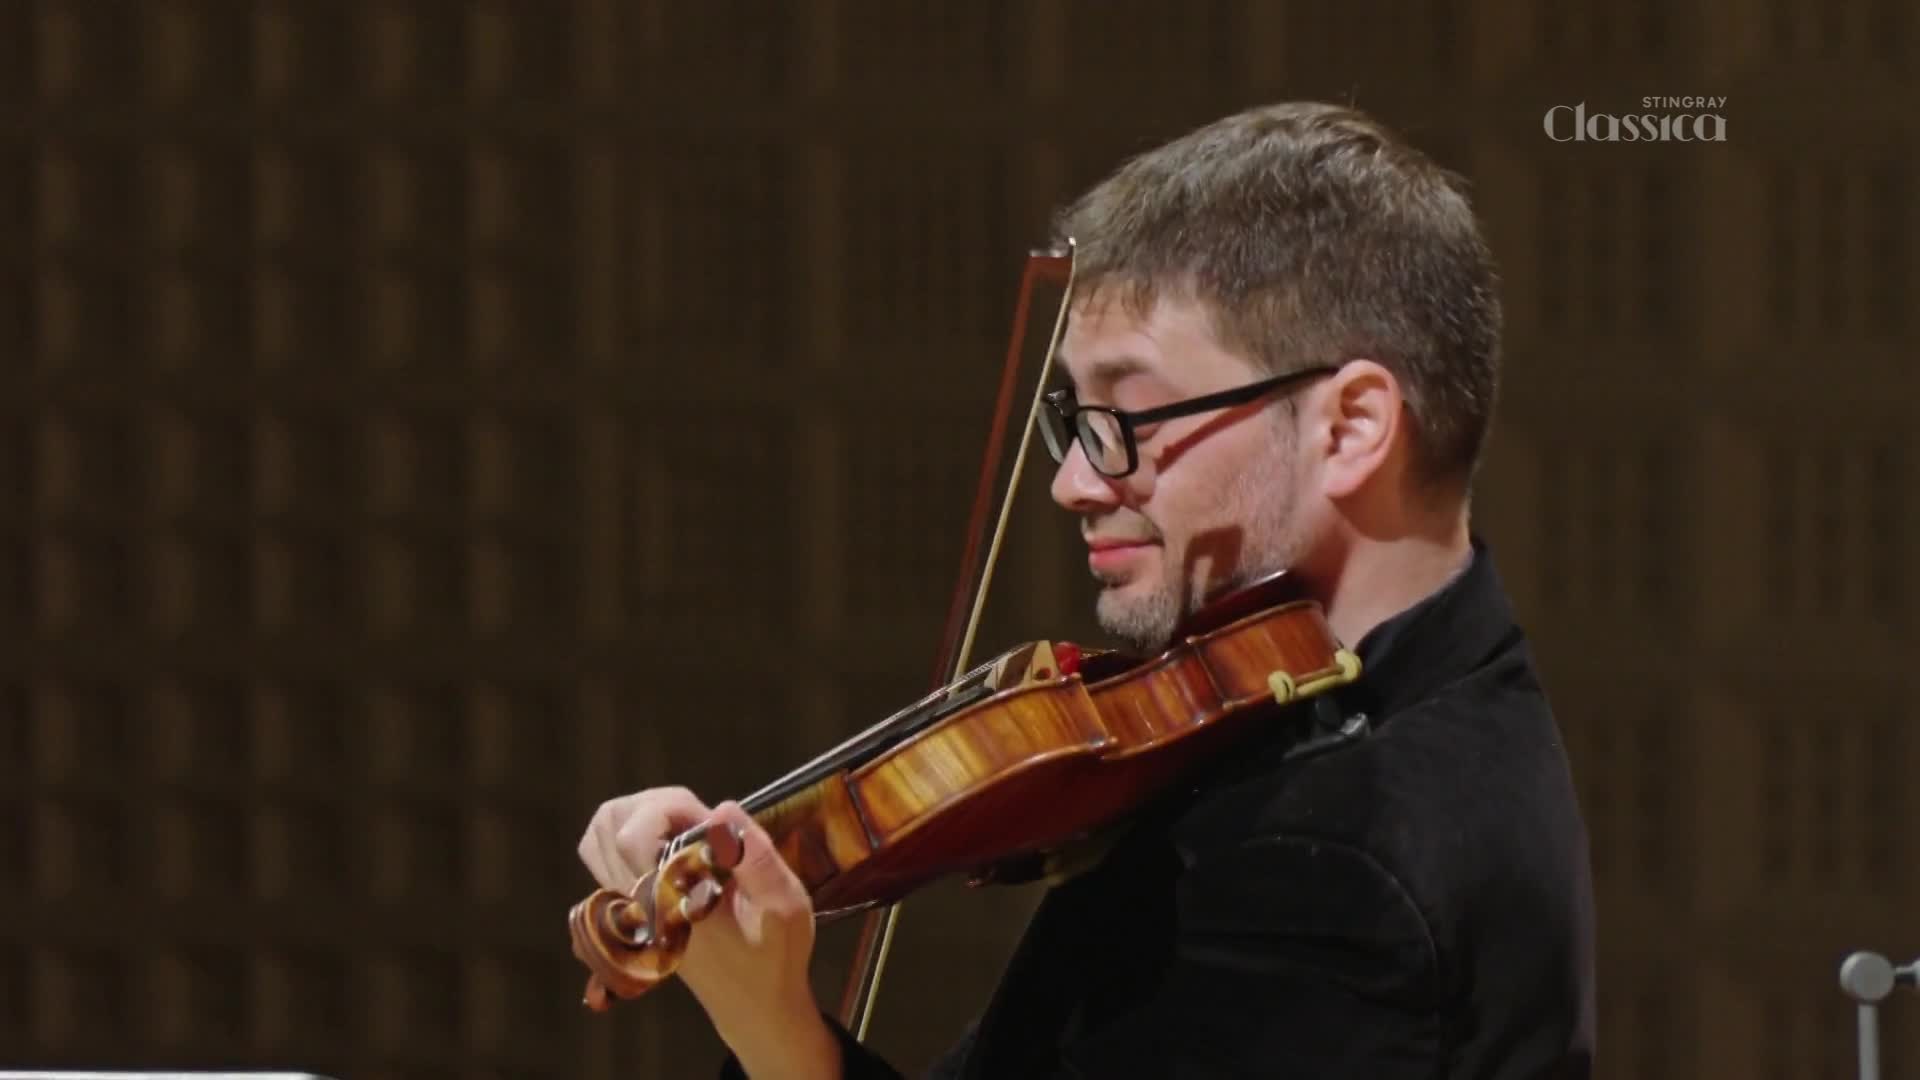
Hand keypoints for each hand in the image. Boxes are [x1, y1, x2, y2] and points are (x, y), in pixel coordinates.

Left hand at [577, 787, 840, 1078]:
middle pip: (608, 824)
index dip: (671, 809)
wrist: (754, 1005)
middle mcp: (637, 902)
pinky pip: (604, 857)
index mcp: (668, 901)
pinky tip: (672, 848)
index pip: (630, 834)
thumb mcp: (785, 906)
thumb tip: (721, 808)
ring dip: (641, 817)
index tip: (713, 824)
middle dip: (657, 806)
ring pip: (599, 837)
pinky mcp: (631, 908)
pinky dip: (630, 836)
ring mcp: (628, 907)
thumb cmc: (774, 956)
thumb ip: (755, 857)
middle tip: (701, 826)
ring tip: (686, 832)